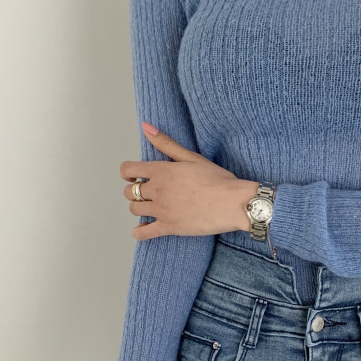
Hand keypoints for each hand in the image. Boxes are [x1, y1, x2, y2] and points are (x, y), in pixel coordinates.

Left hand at [121, 121, 258, 240]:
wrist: (232, 203)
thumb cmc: (217, 179)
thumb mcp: (191, 157)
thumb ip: (166, 143)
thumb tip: (146, 127)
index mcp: (161, 171)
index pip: (128, 169)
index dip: (127, 172)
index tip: (133, 176)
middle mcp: (157, 190)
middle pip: (129, 192)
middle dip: (134, 190)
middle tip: (147, 192)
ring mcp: (162, 210)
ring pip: (134, 210)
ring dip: (138, 208)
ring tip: (150, 207)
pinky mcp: (169, 227)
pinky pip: (144, 233)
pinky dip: (140, 232)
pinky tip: (144, 228)